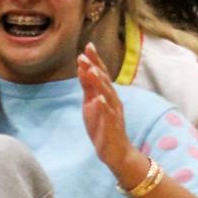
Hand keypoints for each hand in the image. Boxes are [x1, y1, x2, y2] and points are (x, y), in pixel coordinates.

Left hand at [77, 44, 135, 179]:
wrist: (116, 152)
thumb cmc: (103, 127)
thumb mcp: (91, 104)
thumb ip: (88, 87)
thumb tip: (82, 69)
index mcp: (107, 94)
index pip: (102, 74)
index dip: (95, 60)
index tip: (88, 46)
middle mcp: (113, 100)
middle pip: (105, 80)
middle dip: (95, 67)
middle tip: (85, 54)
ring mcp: (114, 113)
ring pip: (107, 94)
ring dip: (100, 82)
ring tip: (92, 70)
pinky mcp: (112, 126)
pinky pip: (109, 114)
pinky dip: (105, 105)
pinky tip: (99, 98)